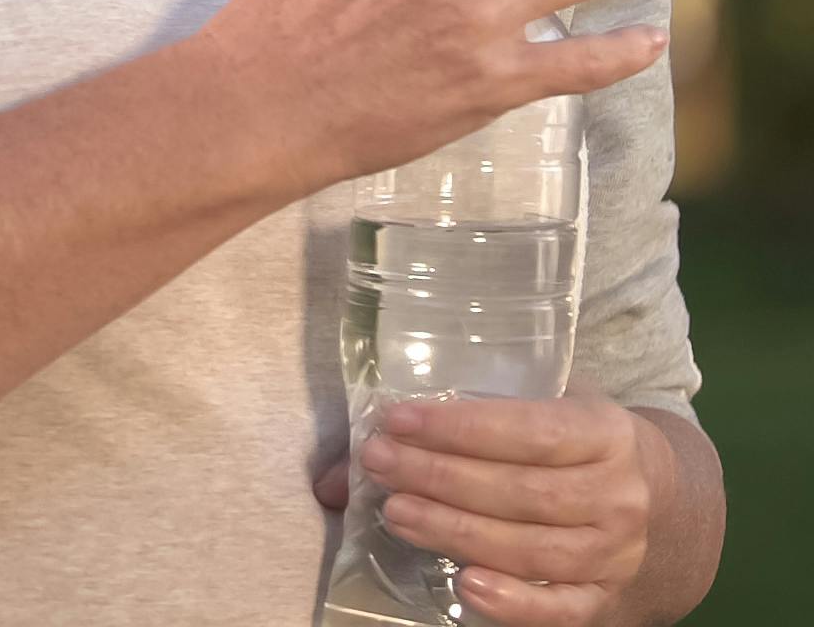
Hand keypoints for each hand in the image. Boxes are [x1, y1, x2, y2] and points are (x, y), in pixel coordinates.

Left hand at [315, 389, 673, 624]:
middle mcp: (618, 494)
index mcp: (606, 431)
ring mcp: (616, 554)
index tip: (398, 419)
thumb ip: (465, 423)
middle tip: (381, 463)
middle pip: (522, 492)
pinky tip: (464, 586)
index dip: (462, 427)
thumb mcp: (547, 408)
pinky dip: (512, 603)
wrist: (669, 503)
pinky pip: (560, 610)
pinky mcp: (606, 602)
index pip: (530, 430)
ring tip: (397, 513)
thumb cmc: (581, 442)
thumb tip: (346, 459)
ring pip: (532, 549)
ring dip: (457, 532)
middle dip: (442, 477)